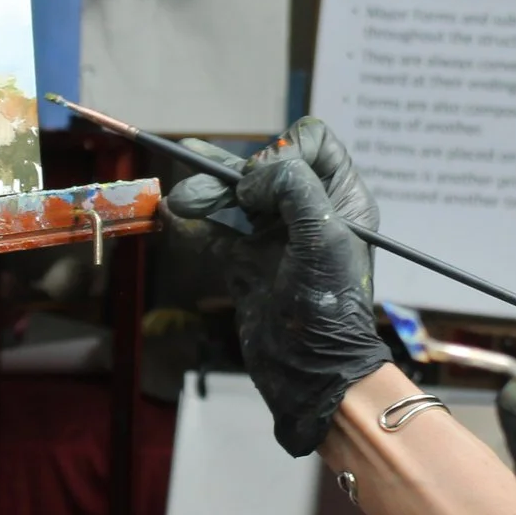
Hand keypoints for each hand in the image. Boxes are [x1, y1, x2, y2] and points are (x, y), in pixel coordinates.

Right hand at [164, 119, 390, 455]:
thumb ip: (293, 188)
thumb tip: (253, 178)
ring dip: (205, 194)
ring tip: (178, 201)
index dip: (282, 153)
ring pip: (235, 197)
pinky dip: (194, 222)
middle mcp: (308, 211)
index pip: (311, 143)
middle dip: (228, 172)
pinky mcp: (247, 261)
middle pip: (264, 167)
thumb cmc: (329, 305)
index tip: (265, 187)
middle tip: (196, 182)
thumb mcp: (323, 237)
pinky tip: (174, 216)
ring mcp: (275, 236)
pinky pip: (217, 229)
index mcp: (341, 198)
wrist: (309, 371)